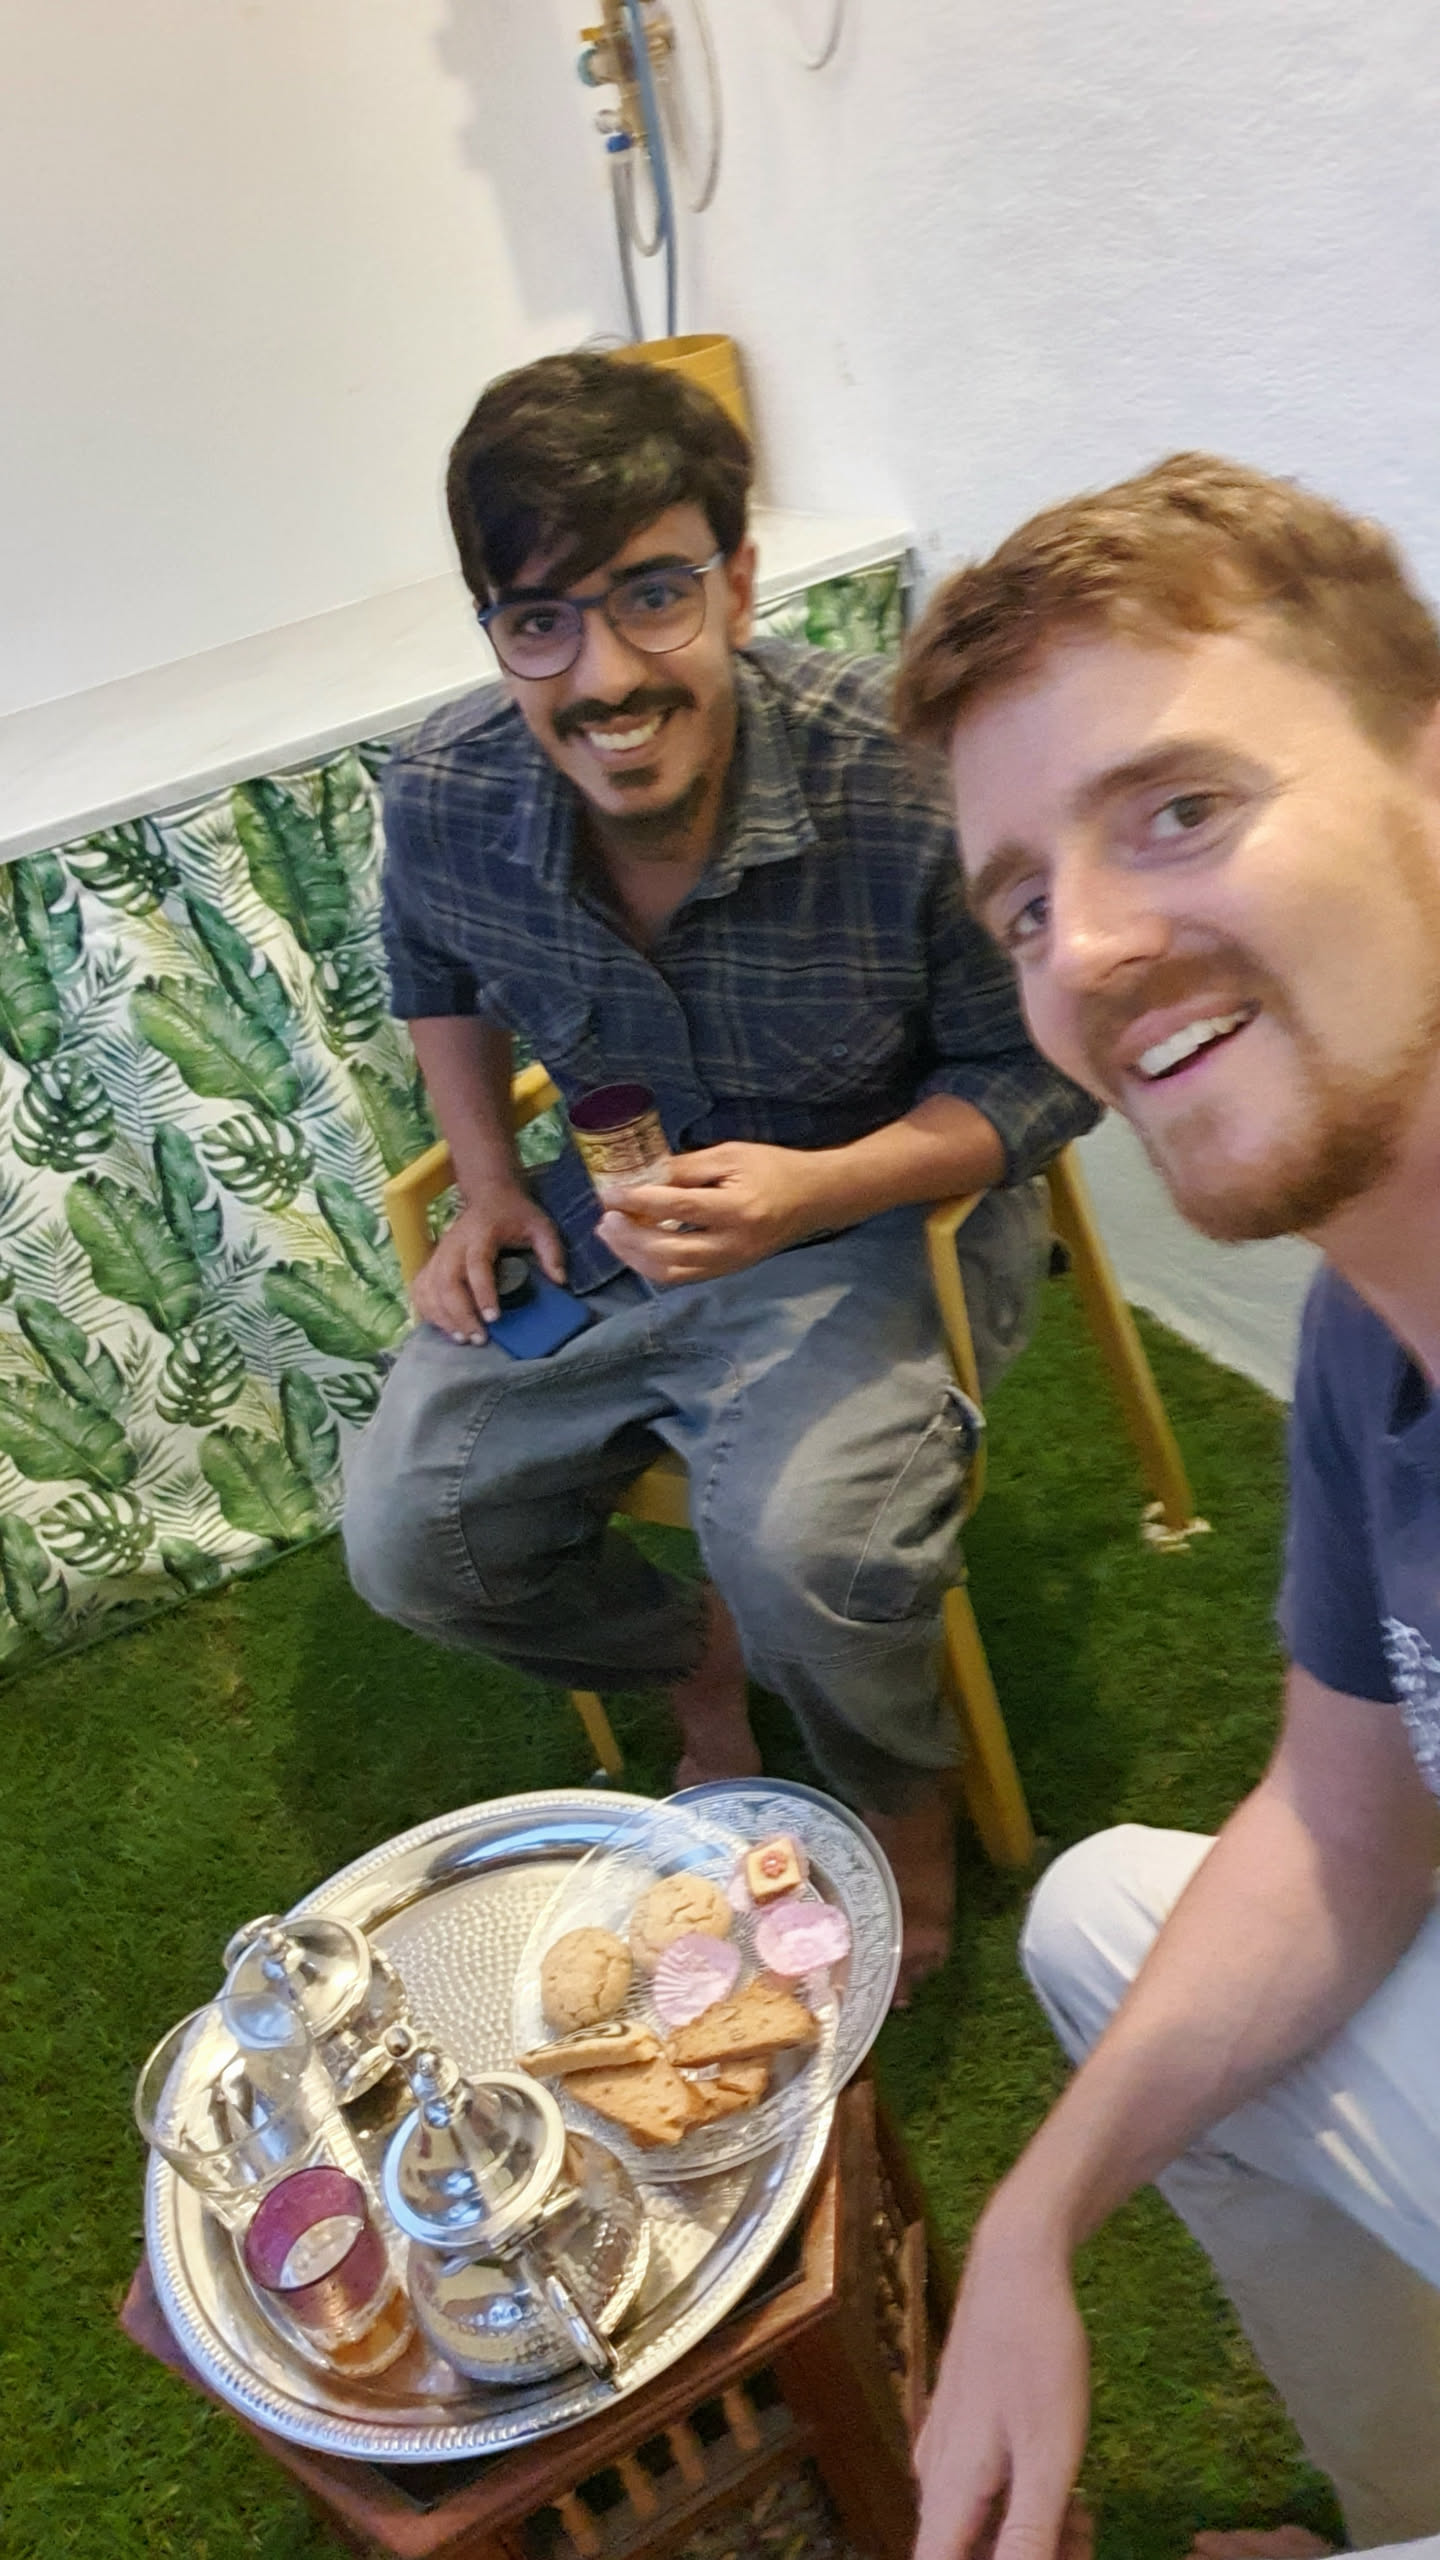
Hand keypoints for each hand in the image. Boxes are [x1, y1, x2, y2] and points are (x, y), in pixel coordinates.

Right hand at [411, 1187, 565, 1340]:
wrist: (488, 1193)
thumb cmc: (515, 1213)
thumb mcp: (540, 1225)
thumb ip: (551, 1251)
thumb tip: (560, 1281)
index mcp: (481, 1234)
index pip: (476, 1265)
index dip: (483, 1293)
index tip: (493, 1318)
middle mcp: (455, 1244)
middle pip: (447, 1282)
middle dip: (460, 1314)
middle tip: (479, 1338)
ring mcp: (440, 1253)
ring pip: (430, 1288)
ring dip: (442, 1316)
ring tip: (462, 1338)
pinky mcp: (433, 1261)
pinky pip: (420, 1288)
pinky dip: (427, 1309)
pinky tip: (443, 1327)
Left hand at [595, 1142, 830, 1284]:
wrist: (814, 1198)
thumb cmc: (773, 1169)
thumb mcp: (730, 1155)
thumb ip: (685, 1168)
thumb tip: (640, 1174)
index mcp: (737, 1209)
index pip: (678, 1208)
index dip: (638, 1201)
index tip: (609, 1193)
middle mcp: (733, 1244)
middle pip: (669, 1252)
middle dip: (630, 1238)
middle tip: (606, 1219)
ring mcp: (731, 1263)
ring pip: (672, 1272)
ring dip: (634, 1257)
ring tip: (612, 1234)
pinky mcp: (727, 1271)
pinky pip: (682, 1276)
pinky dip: (652, 1265)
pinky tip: (634, 1247)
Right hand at [914, 2216, 1090, 2559]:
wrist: (1016, 2263)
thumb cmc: (1035, 2356)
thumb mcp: (1048, 2457)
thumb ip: (1029, 2536)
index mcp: (946, 2494)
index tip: (1038, 2557)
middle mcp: (933, 2479)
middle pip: (967, 2556)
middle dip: (1028, 2559)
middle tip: (1084, 2538)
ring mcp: (945, 2451)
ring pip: (981, 2527)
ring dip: (1033, 2537)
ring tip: (1084, 2513)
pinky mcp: (961, 2429)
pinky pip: (985, 2493)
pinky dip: (1025, 2504)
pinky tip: (1067, 2486)